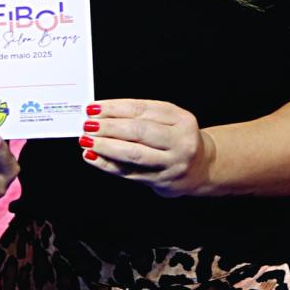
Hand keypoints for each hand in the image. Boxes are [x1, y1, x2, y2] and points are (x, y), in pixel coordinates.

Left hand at [80, 99, 211, 197]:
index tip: (94, 107)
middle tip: (88, 125)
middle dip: (109, 127)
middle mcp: (180, 141)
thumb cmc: (178, 138)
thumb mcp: (170, 120)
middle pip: (139, 132)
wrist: (202, 167)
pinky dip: (108, 164)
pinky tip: (93, 157)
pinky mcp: (162, 181)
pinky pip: (130, 173)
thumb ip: (141, 116)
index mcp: (181, 119)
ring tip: (87, 141)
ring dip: (106, 147)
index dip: (115, 108)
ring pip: (134, 154)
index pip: (143, 110)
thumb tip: (102, 113)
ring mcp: (172, 164)